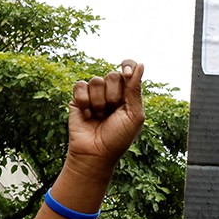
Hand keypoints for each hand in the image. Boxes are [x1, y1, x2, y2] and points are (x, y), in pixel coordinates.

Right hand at [66, 60, 145, 174]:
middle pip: (113, 75)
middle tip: (112, 111)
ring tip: (100, 116)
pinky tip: (87, 114)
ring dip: (99, 102)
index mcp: (129, 94)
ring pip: (96, 80)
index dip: (128, 66)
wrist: (96, 153)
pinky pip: (80, 85)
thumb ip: (135, 90)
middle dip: (114, 95)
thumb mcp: (134, 115)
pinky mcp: (78, 98)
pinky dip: (84, 101)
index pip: (129, 68)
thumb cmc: (119, 137)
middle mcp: (112, 91)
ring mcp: (95, 94)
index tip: (127, 73)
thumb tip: (141, 64)